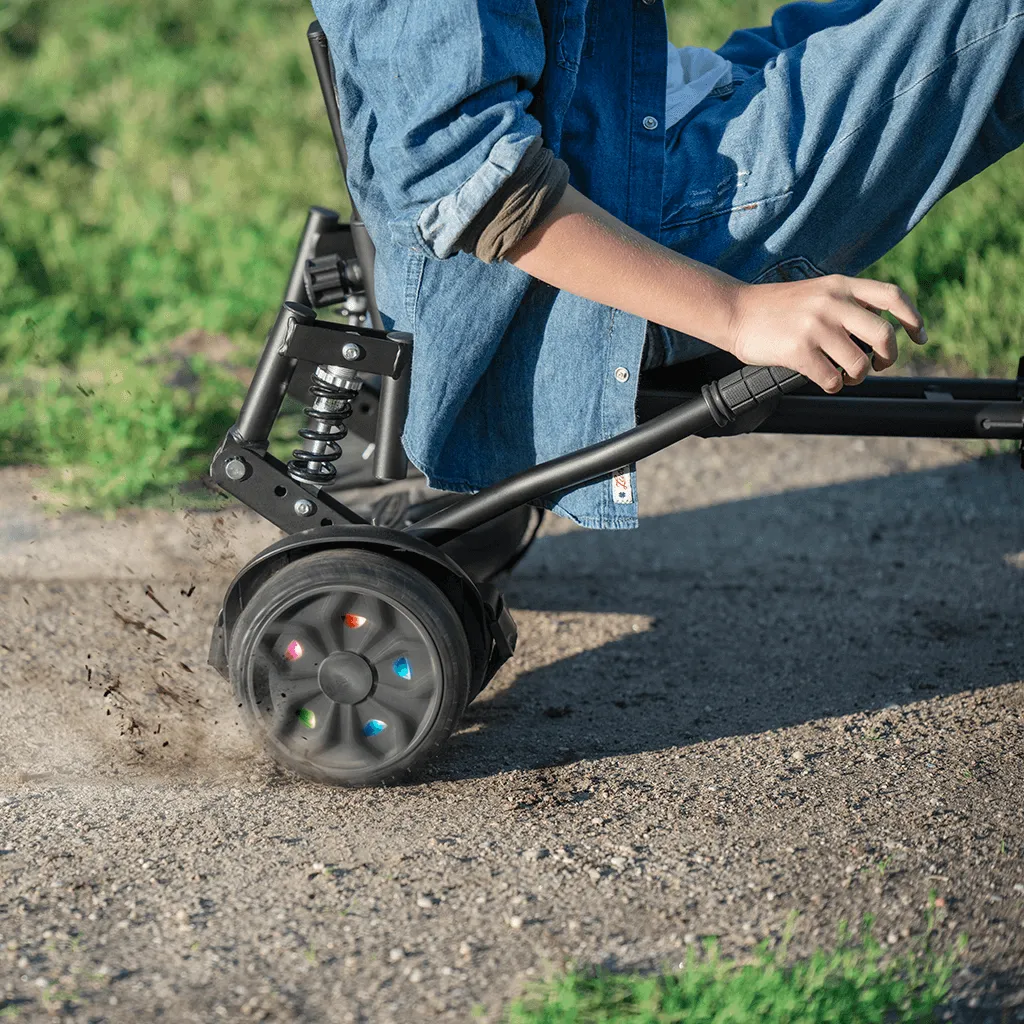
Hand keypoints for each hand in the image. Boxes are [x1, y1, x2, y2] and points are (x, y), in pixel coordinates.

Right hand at [725, 275, 926, 392]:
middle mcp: (832, 303)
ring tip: (846, 376)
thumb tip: (876, 327)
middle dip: (888, 357)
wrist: (734, 311)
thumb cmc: (774, 308)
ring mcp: (815, 326)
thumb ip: (844, 302)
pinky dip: (833, 385)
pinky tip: (825, 381)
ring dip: (857, 376)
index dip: (913, 318)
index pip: (892, 296)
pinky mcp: (799, 350)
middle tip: (879, 365)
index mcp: (840, 285)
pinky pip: (831, 378)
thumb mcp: (815, 291)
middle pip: (883, 334)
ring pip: (859, 362)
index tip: (919, 337)